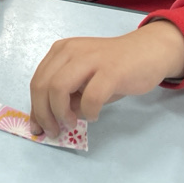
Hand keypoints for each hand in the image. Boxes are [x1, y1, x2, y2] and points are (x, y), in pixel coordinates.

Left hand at [29, 20, 183, 137]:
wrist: (148, 51)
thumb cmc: (115, 68)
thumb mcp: (85, 79)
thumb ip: (69, 94)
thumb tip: (53, 118)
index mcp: (61, 51)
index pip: (38, 81)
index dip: (35, 108)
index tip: (38, 128)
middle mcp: (70, 51)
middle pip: (42, 85)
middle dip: (43, 114)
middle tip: (54, 131)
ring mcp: (90, 59)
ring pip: (58, 88)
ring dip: (60, 113)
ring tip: (72, 123)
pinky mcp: (111, 70)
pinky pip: (90, 97)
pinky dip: (89, 111)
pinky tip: (95, 115)